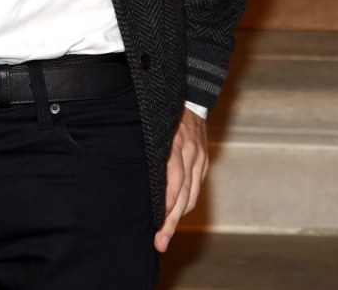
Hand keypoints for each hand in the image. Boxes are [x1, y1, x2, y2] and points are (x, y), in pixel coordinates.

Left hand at [154, 108, 208, 253]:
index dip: (164, 208)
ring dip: (178, 217)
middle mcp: (189, 153)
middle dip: (170, 222)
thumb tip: (134, 179)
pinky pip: (196, 188)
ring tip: (166, 235)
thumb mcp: (152, 128)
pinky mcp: (203, 160)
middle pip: (182, 196)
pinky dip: (187, 203)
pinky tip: (176, 213)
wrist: (189, 95)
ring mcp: (198, 158)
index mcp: (173, 145)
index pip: (172, 184)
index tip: (154, 226)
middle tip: (160, 243)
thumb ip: (148, 152)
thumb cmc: (161, 112)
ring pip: (191, 195)